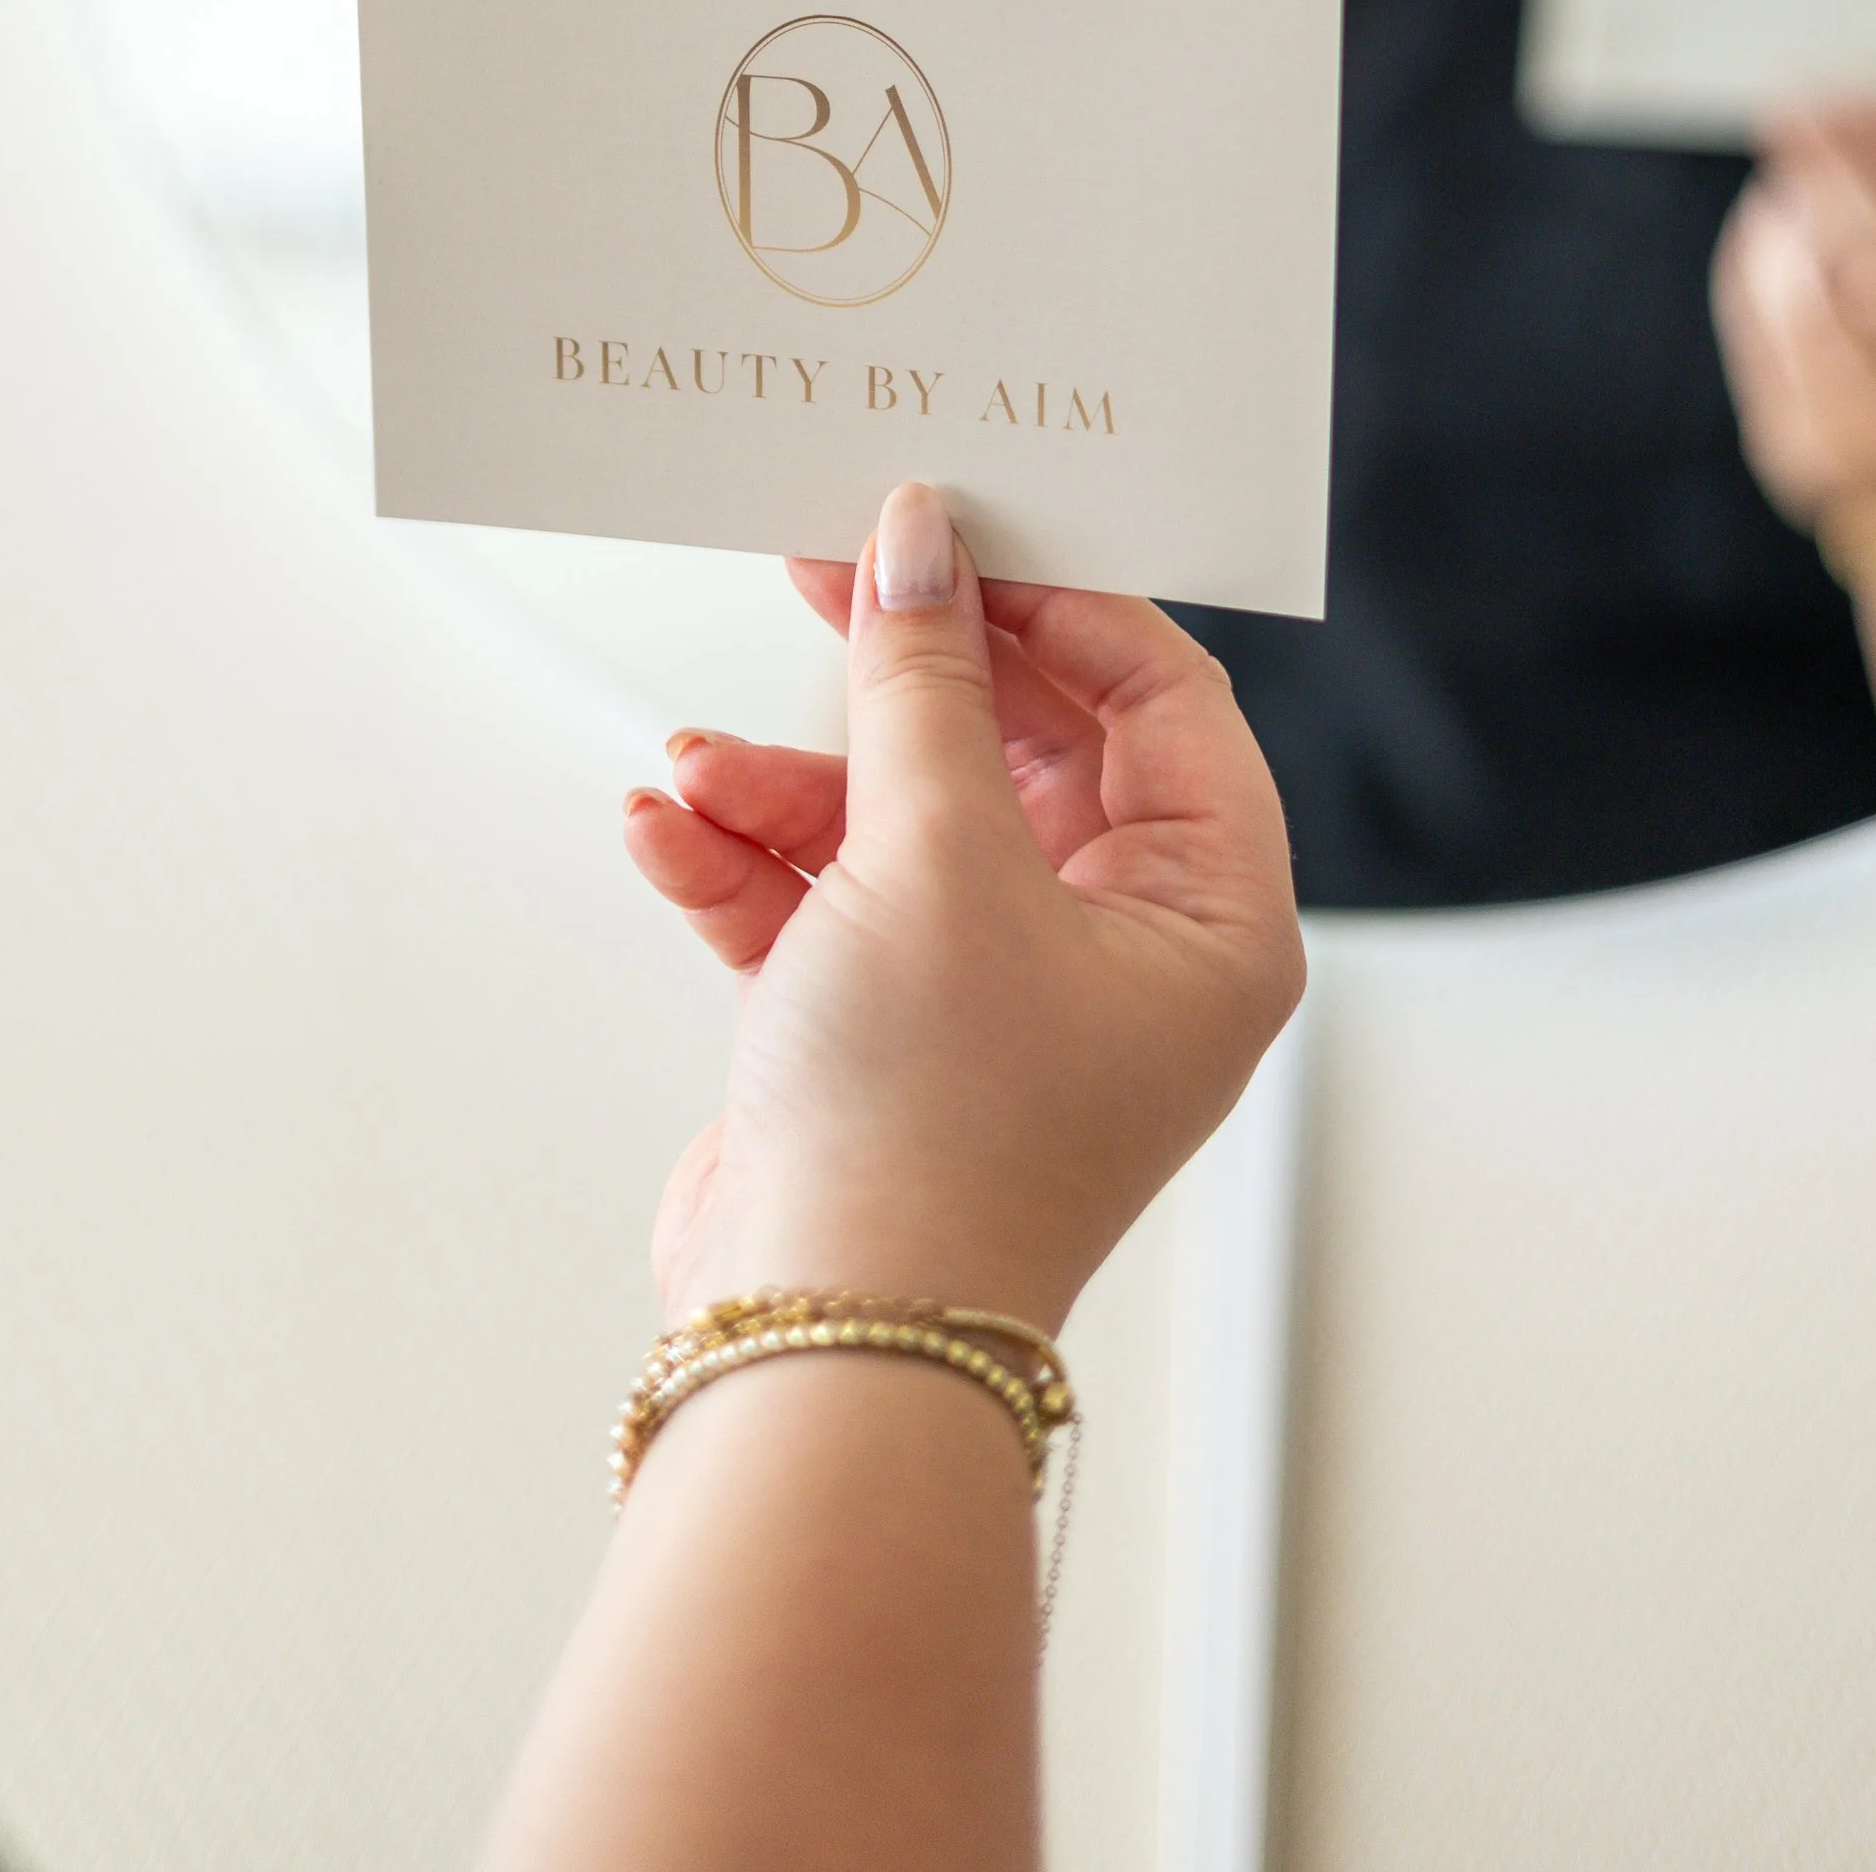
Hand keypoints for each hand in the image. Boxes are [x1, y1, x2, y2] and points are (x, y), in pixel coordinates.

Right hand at [621, 482, 1303, 1338]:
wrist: (814, 1346)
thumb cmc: (926, 1125)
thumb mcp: (931, 854)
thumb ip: (923, 678)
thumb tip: (920, 536)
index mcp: (1209, 915)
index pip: (1160, 693)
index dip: (1053, 597)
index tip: (946, 528)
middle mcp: (1124, 951)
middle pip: (1022, 742)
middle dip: (900, 670)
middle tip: (810, 569)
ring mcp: (1003, 994)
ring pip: (905, 817)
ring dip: (789, 779)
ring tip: (694, 764)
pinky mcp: (891, 1030)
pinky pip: (830, 900)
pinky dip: (749, 860)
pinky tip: (666, 829)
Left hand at [1712, 101, 1875, 531]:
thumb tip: (1853, 99)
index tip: (1844, 94)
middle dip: (1835, 181)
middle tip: (1790, 114)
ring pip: (1814, 315)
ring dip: (1782, 229)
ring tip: (1779, 185)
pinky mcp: (1811, 461)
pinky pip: (1764, 350)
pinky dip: (1752, 280)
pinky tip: (1763, 238)